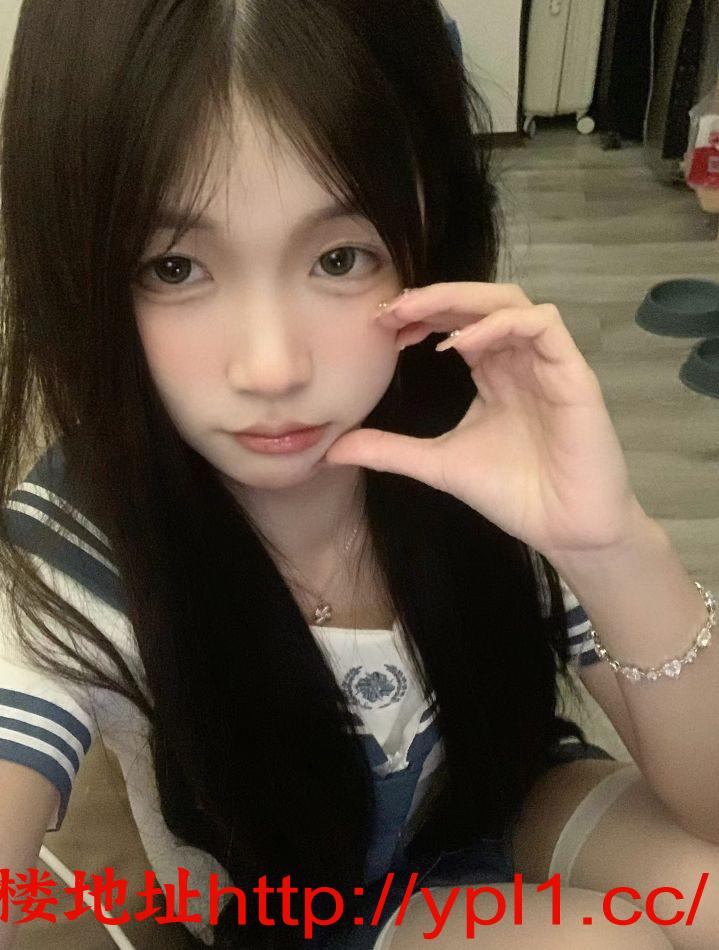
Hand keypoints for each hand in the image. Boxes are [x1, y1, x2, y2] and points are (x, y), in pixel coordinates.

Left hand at [324, 281, 645, 558]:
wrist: (563, 531)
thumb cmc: (513, 494)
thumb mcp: (437, 464)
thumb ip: (389, 451)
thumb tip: (331, 451)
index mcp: (494, 373)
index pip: (458, 322)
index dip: (421, 315)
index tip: (381, 326)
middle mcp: (521, 360)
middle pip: (483, 300)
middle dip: (436, 297)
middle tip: (392, 309)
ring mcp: (549, 364)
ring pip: (514, 301)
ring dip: (464, 300)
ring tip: (420, 318)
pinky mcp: (574, 376)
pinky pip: (543, 326)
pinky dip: (502, 325)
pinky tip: (463, 345)